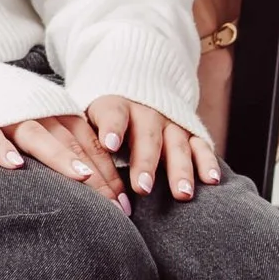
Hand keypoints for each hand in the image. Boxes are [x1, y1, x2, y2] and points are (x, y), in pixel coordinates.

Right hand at [0, 110, 130, 207]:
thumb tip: (97, 177)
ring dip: (61, 156)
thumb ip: (67, 137)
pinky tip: (14, 166)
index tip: (124, 202)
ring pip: (38, 137)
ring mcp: (9, 116)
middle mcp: (38, 112)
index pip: (89, 142)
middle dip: (96, 175)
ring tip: (81, 179)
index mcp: (57, 111)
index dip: (109, 170)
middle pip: (72, 143)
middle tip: (114, 206)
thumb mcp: (43, 116)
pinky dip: (3, 149)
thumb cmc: (8, 107)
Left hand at [85, 93, 218, 201]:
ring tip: (181, 194)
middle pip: (147, 135)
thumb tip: (67, 167)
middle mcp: (147, 112)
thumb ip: (84, 136)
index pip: (114, 114)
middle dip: (145, 161)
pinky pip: (200, 144)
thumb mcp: (89, 115)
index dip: (112, 128)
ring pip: (177, 143)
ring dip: (180, 168)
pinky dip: (207, 161)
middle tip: (143, 187)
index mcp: (117, 104)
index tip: (109, 144)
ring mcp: (170, 121)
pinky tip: (211, 180)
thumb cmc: (104, 116)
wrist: (138, 85)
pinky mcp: (190, 130)